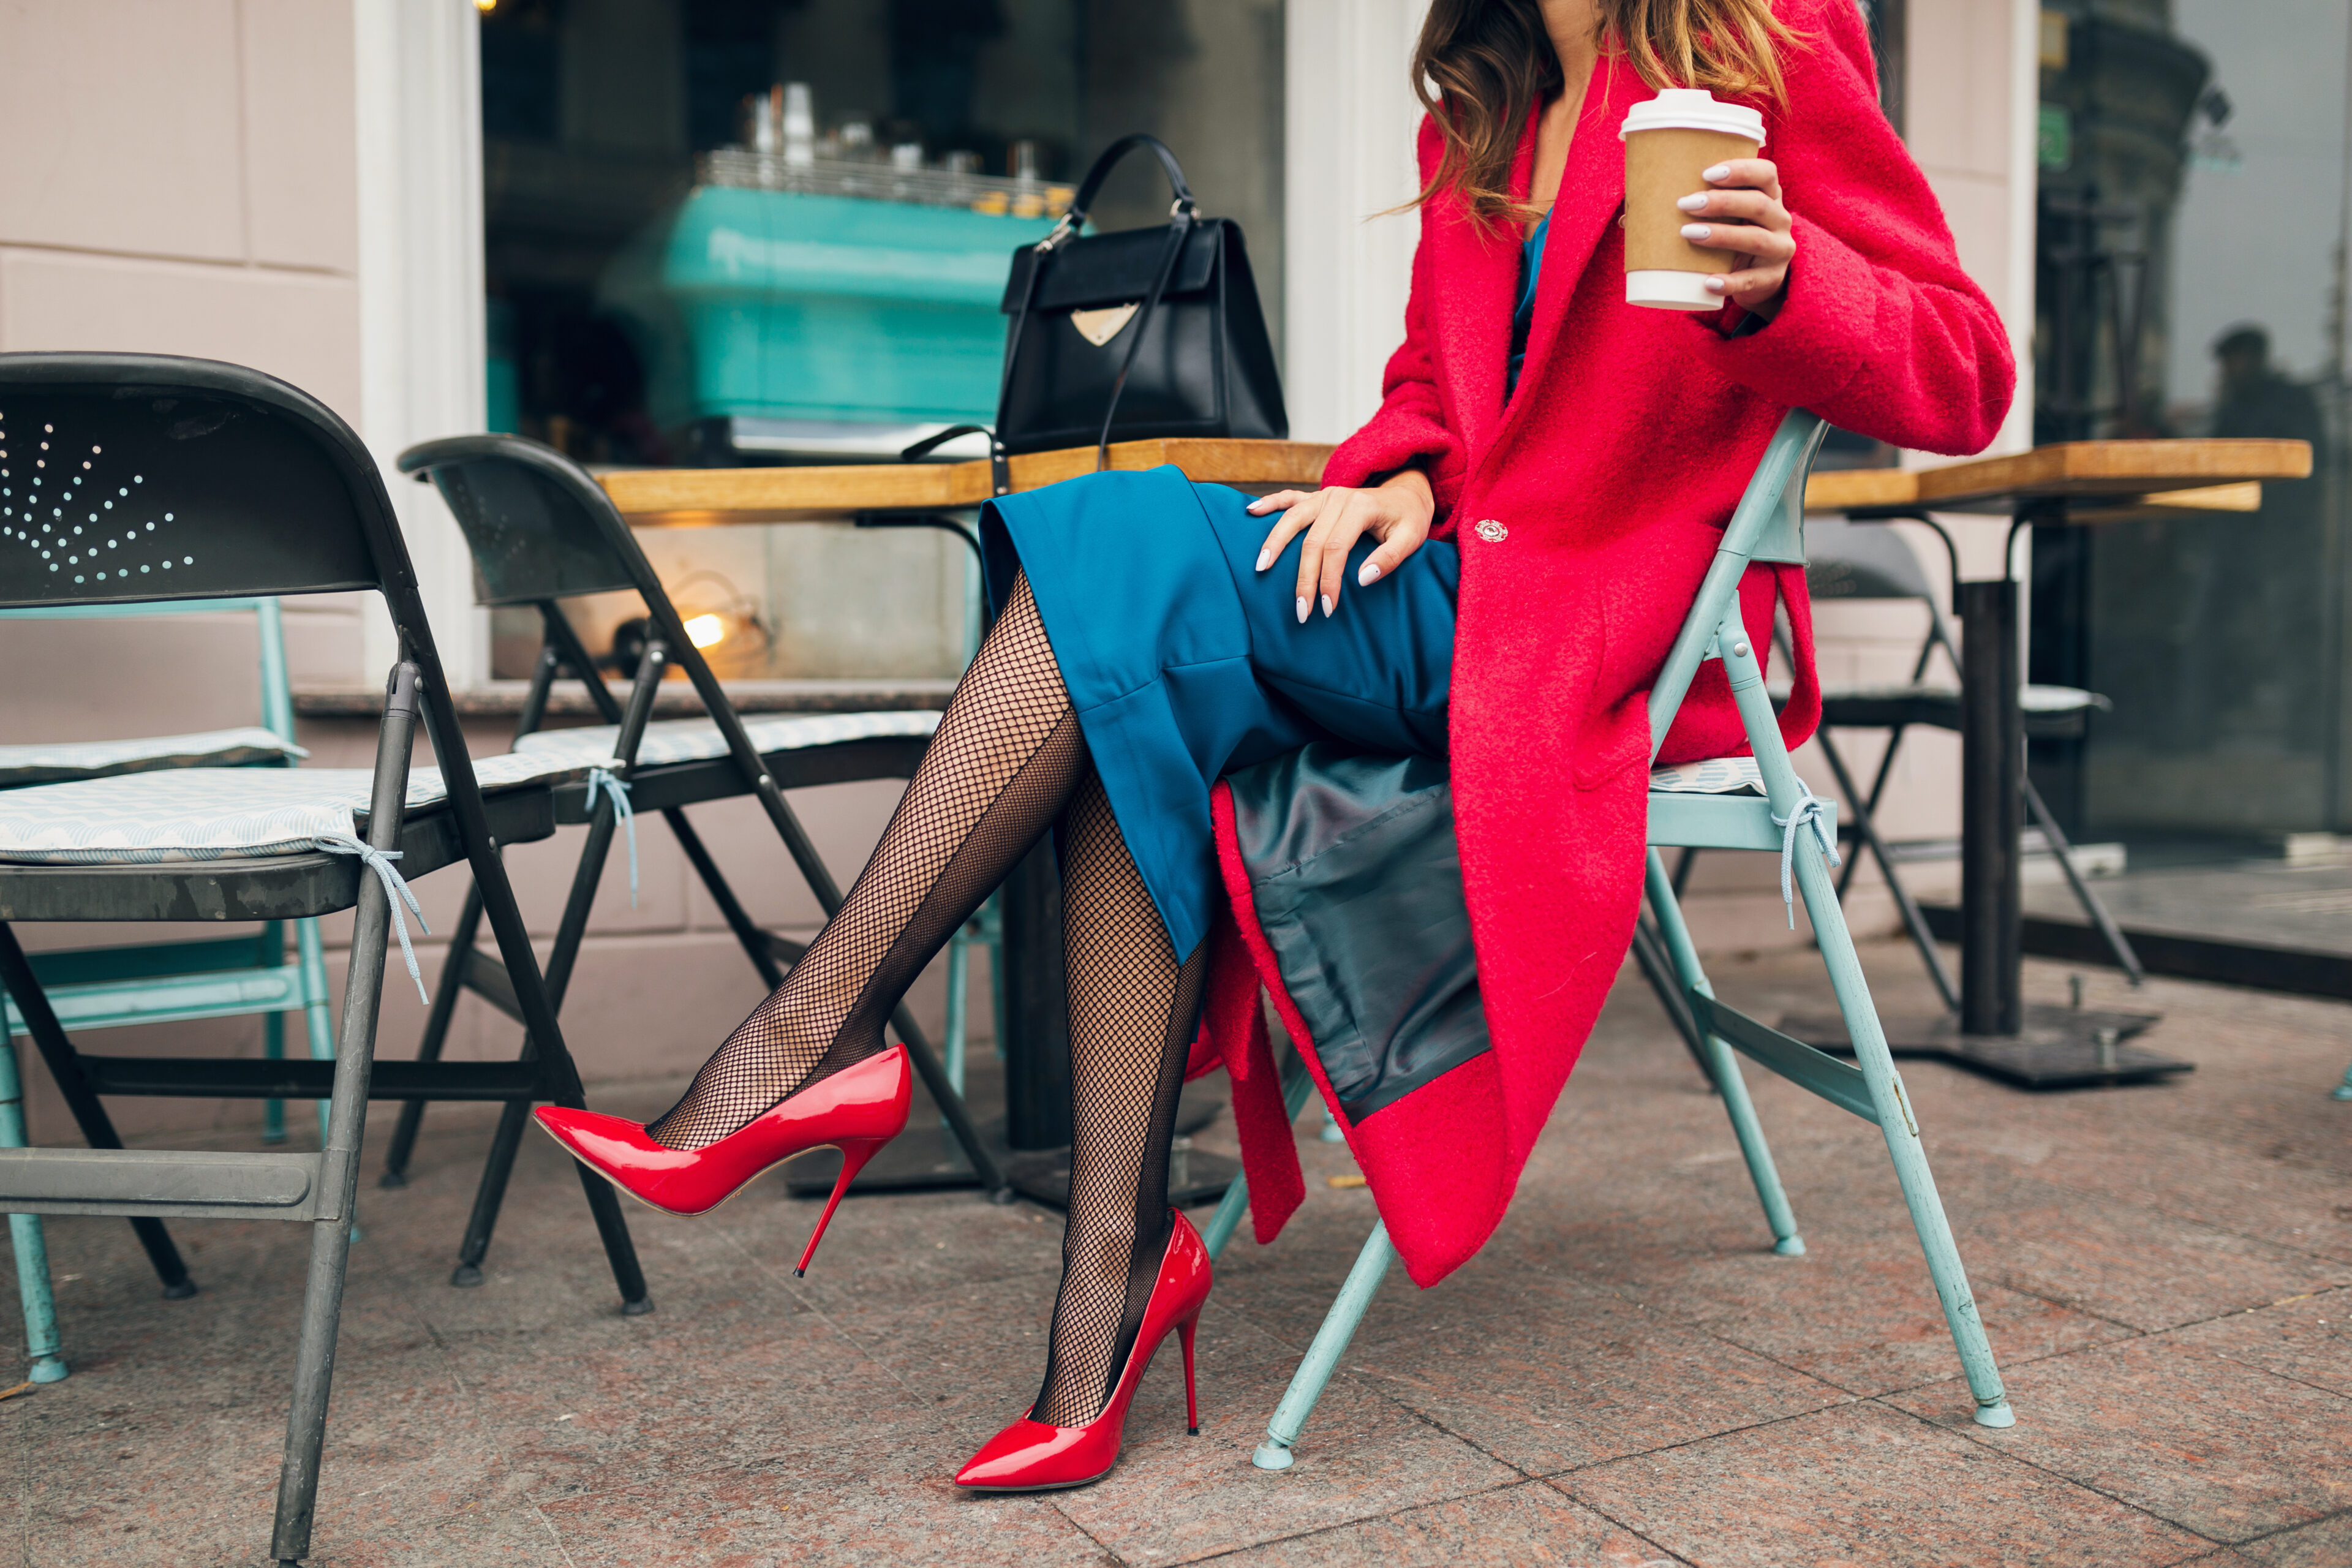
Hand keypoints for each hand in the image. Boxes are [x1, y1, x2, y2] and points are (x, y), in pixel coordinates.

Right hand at [1245, 469, 1434, 620]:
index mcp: (1360, 507)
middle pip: (1311, 541)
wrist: (1406, 492)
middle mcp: (1338, 498)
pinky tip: (1251, 511)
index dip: (1328, 579)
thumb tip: (1362, 579)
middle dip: (1303, 579)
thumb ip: (1390, 558)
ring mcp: (1324, 495)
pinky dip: (1270, 503)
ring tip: (1260, 568)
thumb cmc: (1408, 518)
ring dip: (1274, 544)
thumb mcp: (1412, 538)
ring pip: (1292, 520)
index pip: (1336, 548)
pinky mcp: (1316, 496)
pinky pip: (1289, 498)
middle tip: (1300, 610)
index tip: (1326, 608)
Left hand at [1676, 158, 1794, 316]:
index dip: (1741, 170)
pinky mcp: (1770, 279)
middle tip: (1686, 203)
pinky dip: (1729, 282)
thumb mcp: (1721, 220)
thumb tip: (1628, 218)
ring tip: (1689, 234)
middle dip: (1722, 202)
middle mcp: (1780, 219)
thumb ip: (1687, 211)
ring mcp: (1779, 250)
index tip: (1707, 172)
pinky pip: (1751, 281)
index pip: (1766, 173)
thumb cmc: (1731, 238)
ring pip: (1755, 239)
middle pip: (1758, 204)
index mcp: (1768, 196)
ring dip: (1721, 235)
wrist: (1759, 279)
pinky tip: (1708, 282)